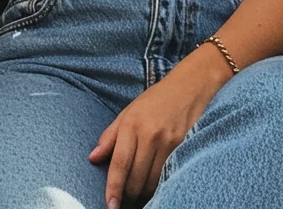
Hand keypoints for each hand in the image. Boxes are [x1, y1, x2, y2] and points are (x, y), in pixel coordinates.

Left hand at [88, 47, 228, 206]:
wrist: (190, 86)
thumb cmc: (156, 99)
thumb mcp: (128, 112)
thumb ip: (110, 136)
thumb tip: (92, 158)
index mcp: (131, 124)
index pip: (119, 163)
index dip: (113, 187)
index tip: (110, 205)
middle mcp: (149, 134)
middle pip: (136, 178)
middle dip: (128, 193)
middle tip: (124, 197)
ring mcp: (168, 141)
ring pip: (152, 181)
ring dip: (143, 192)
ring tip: (137, 192)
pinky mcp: (183, 146)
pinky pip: (167, 175)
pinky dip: (159, 184)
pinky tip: (154, 184)